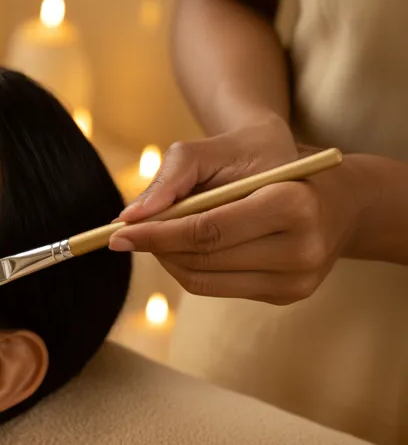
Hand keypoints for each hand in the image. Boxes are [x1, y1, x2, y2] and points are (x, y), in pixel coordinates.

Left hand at [110, 115, 363, 304]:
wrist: (328, 188)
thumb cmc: (261, 159)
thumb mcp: (218, 149)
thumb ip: (172, 176)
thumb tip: (127, 217)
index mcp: (293, 204)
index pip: (208, 231)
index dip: (157, 235)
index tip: (116, 234)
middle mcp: (303, 249)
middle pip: (204, 259)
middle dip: (158, 246)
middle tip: (127, 233)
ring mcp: (298, 279)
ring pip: (205, 281)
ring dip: (169, 260)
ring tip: (157, 236)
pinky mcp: (288, 295)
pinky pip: (218, 288)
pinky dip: (191, 269)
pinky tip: (188, 247)